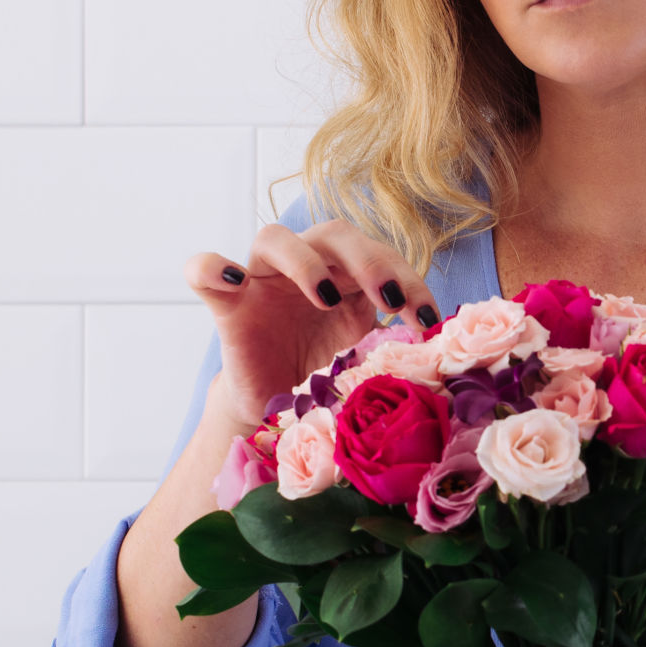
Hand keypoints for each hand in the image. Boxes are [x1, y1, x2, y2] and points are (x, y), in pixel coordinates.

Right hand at [184, 215, 445, 429]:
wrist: (272, 412)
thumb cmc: (321, 381)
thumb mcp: (364, 363)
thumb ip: (395, 350)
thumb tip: (441, 353)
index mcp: (348, 278)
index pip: (381, 256)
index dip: (409, 280)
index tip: (429, 319)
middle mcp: (306, 268)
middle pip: (335, 234)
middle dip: (369, 260)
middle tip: (390, 299)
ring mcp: (261, 280)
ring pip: (275, 238)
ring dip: (306, 260)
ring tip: (328, 298)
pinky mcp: (226, 304)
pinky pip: (205, 269)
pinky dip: (212, 266)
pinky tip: (232, 279)